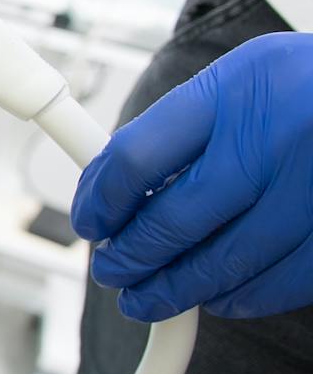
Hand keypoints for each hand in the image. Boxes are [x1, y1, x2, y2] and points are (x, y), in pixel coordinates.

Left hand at [73, 32, 312, 321]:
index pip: (137, 157)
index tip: (91, 220)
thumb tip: (117, 191)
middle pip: (174, 220)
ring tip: (148, 297)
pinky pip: (282, 282)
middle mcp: (282, 134)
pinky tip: (219, 297)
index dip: (100, 200)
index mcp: (243, 85)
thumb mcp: (251, 76)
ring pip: (225, 262)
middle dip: (130, 257)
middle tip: (113, 270)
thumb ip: (190, 125)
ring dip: (176, 290)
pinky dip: (242, 297)